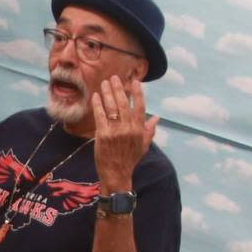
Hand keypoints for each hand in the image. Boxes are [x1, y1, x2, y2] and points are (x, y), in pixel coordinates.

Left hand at [91, 76, 158, 192]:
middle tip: (114, 78)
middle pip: (124, 103)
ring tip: (104, 83)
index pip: (140, 106)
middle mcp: (128, 128)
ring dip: (107, 93)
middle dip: (118, 88)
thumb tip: (156, 117)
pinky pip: (100, 116)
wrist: (116, 173)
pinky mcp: (102, 135)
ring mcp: (115, 131)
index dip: (137, 93)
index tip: (134, 82)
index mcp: (139, 129)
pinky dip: (97, 105)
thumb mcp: (143, 145)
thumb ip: (149, 130)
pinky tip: (95, 96)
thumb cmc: (129, 160)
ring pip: (111, 107)